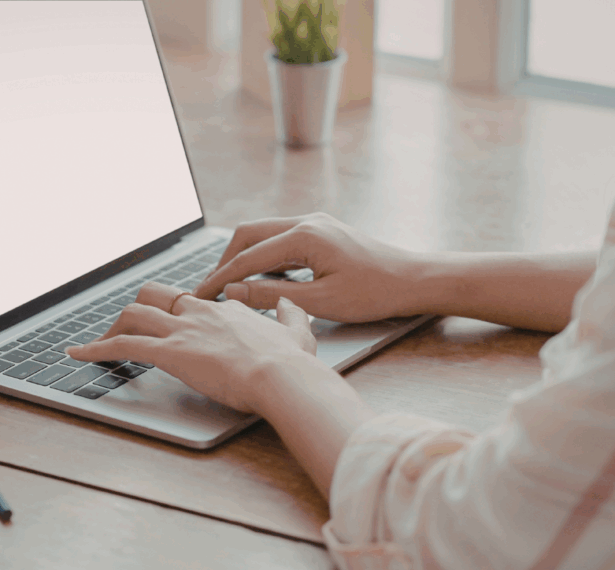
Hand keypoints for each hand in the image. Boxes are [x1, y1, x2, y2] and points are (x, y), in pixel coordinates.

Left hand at [66, 282, 316, 414]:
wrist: (282, 376)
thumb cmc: (291, 362)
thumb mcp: (299, 332)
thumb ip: (290, 316)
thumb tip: (289, 304)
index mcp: (227, 309)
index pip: (192, 301)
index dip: (177, 313)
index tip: (171, 325)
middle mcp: (199, 312)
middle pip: (155, 296)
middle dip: (138, 311)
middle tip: (128, 330)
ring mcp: (182, 330)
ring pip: (134, 315)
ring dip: (113, 328)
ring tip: (98, 345)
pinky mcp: (169, 351)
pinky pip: (121, 345)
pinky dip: (94, 349)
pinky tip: (76, 355)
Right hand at [192, 212, 425, 322]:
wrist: (413, 280)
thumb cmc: (374, 293)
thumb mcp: (320, 302)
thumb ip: (272, 296)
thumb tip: (233, 292)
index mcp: (304, 236)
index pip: (248, 257)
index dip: (220, 278)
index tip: (201, 296)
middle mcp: (306, 221)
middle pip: (248, 234)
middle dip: (224, 261)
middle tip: (209, 289)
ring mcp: (314, 224)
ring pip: (263, 234)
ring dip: (242, 258)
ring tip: (228, 286)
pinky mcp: (321, 232)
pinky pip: (280, 239)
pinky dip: (262, 257)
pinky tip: (259, 279)